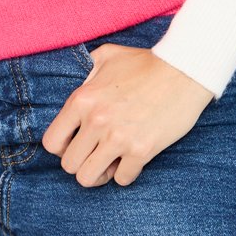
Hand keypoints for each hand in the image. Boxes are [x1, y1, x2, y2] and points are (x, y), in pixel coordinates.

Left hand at [41, 43, 214, 186]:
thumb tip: (78, 78)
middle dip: (81, 162)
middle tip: (96, 154)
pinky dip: (126, 173)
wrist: (184, 71)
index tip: (75, 143)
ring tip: (110, 161)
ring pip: (88, 178)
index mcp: (82, 99)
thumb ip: (86, 68)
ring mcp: (118, 137)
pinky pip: (122, 180)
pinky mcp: (141, 150)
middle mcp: (96, 120)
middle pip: (69, 165)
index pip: (51, 142)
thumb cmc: (145, 63)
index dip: (62, 147)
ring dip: (99, 174)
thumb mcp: (107, 55)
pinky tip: (132, 159)